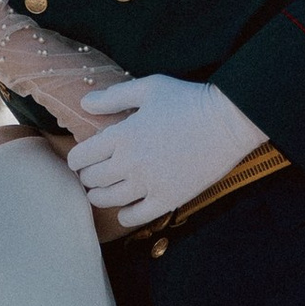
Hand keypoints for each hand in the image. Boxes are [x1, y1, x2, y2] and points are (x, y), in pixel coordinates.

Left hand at [66, 76, 267, 227]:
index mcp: (121, 135)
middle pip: (91, 180)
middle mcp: (129, 163)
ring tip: (102, 191)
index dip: (77, 159)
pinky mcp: (167, 199)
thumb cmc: (188, 100)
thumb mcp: (149, 88)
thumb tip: (84, 103)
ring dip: (99, 196)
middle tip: (93, 174)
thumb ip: (114, 97)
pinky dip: (124, 215)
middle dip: (87, 176)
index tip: (82, 158)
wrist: (228, 121)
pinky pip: (134, 217)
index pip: (80, 157)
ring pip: (107, 200)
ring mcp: (148, 184)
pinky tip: (126, 208)